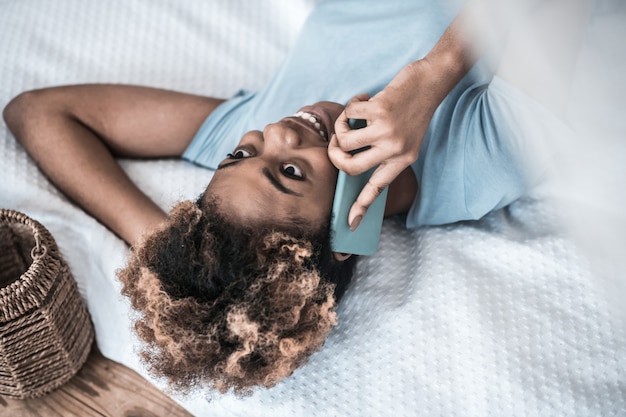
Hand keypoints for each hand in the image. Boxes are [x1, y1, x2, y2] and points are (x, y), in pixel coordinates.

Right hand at [328, 59, 442, 229]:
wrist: (430, 82)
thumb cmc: (413, 110)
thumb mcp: (406, 138)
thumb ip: (383, 150)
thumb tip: (349, 156)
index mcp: (403, 160)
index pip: (378, 188)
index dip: (362, 207)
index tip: (350, 224)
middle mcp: (395, 150)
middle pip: (350, 166)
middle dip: (334, 155)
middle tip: (334, 144)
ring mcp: (387, 131)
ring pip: (345, 140)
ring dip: (340, 126)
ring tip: (351, 116)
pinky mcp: (379, 111)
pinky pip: (349, 114)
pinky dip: (352, 104)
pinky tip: (364, 98)